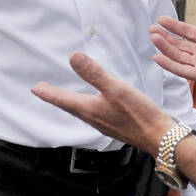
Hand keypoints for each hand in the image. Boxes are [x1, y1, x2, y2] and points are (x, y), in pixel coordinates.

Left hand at [31, 52, 174, 154]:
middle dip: (56, 98)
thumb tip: (73, 58)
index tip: (35, 88)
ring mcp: (105, 124)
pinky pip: (95, 115)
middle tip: (45, 91)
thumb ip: (94, 74)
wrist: (160, 137)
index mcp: (89, 109)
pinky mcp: (116, 126)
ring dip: (71, 103)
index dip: (48, 93)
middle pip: (69, 107)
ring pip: (82, 112)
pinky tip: (95, 105)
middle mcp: (94, 119)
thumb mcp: (116, 88)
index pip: (62, 99)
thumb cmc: (139, 114)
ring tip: (66, 97)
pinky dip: (87, 107)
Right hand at [150, 0, 195, 90]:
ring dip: (164, 47)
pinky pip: (181, 69)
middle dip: (164, 37)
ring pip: (177, 55)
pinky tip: (157, 56)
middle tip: (151, 29)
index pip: (186, 32)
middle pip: (178, 44)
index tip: (160, 19)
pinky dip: (168, 64)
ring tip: (153, 37)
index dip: (173, 26)